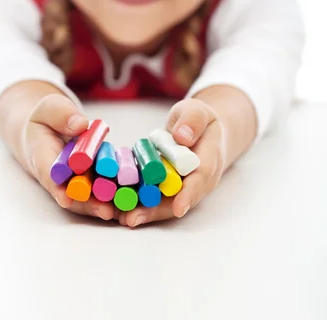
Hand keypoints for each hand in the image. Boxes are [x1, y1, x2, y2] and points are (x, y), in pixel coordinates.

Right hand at [22, 93, 115, 220]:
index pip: (50, 176)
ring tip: (122, 212)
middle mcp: (61, 177)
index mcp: (44, 158)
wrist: (46, 132)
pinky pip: (101, 190)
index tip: (67, 198)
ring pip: (89, 197)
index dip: (58, 188)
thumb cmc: (46, 119)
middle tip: (105, 211)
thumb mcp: (50, 109)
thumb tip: (80, 124)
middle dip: (88, 203)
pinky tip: (132, 202)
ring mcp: (76, 182)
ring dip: (104, 205)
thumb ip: (61, 115)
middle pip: (73, 194)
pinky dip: (115, 198)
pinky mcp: (91, 181)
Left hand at [118, 98, 225, 227]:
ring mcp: (182, 186)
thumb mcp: (197, 111)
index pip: (201, 178)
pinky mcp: (167, 188)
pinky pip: (154, 197)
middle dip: (156, 211)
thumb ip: (192, 120)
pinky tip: (119, 210)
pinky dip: (138, 204)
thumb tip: (182, 137)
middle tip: (132, 219)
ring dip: (144, 213)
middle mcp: (197, 179)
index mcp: (209, 158)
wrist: (201, 131)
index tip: (178, 208)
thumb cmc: (198, 120)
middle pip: (178, 199)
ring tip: (121, 219)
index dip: (189, 193)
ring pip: (165, 203)